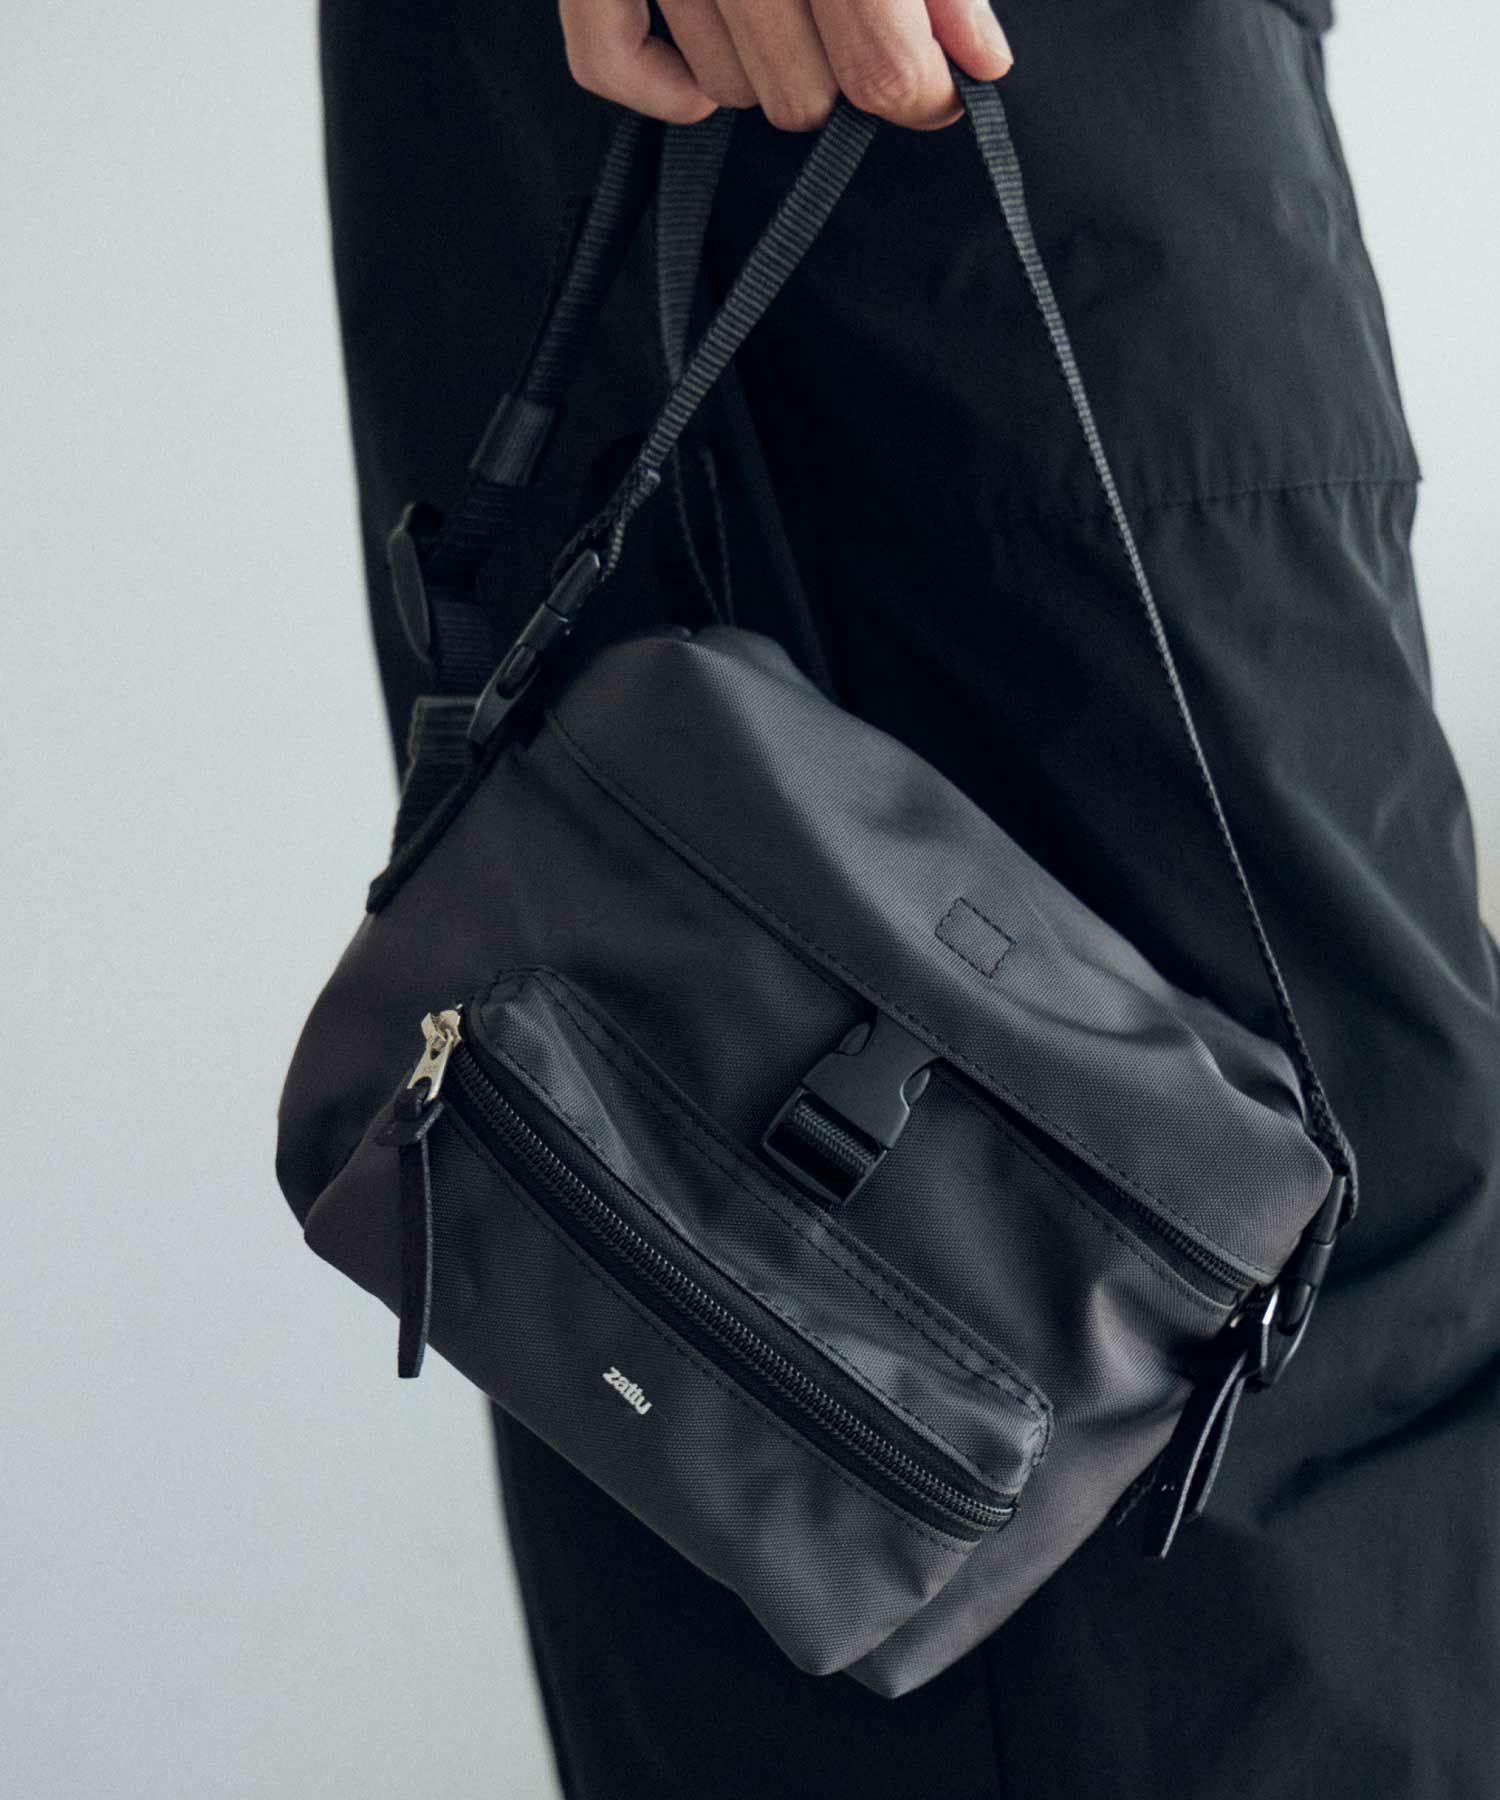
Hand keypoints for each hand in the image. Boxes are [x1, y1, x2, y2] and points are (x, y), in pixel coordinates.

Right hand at [558, 0, 1011, 131]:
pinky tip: (698, 71)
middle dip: (841, 81)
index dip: (924, 97)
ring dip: (760, 66)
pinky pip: (611, 67)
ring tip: (776, 4)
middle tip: (850, 26)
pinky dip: (659, 86)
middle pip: (803, 97)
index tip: (941, 91)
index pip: (882, 68)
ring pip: (723, 88)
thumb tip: (978, 63)